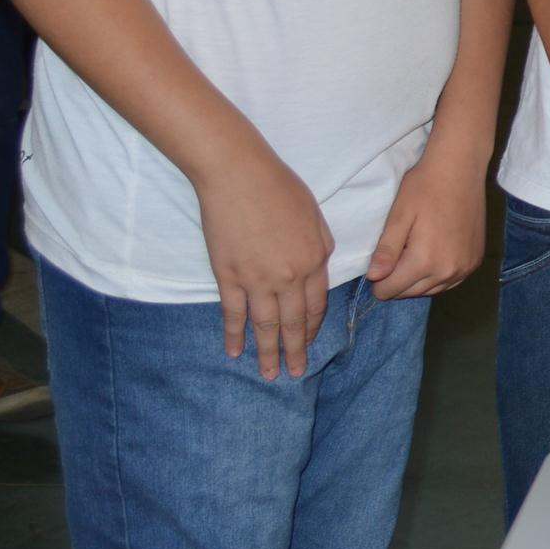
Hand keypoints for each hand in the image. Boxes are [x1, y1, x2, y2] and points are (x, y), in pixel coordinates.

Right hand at [194, 144, 335, 378]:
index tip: (307, 343)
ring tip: (268, 374)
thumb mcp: (315, 216)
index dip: (311, 328)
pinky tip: (234, 352)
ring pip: (265, 325)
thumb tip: (319, 267)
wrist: (238, 174)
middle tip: (294, 373)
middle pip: (293, 322)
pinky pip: (233, 313)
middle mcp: (289, 276)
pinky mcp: (228, 275)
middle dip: (294, 351)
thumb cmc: (280, 188)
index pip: (315, 306)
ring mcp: (257, 278)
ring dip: (267, 352)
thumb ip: (321, 247)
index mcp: (314, 260)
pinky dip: (234, 335)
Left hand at [365, 149, 487, 299]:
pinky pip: (449, 282)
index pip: (389, 290)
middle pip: (409, 293)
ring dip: (417, 279)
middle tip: (397, 250)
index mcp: (425, 261)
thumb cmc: (424, 187)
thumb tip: (373, 277)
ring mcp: (465, 268)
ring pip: (430, 290)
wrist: (461, 169)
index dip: (378, 278)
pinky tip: (433, 255)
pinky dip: (437, 275)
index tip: (381, 258)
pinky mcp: (475, 261)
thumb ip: (386, 250)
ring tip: (413, 252)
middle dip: (397, 279)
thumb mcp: (399, 216)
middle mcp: (448, 271)